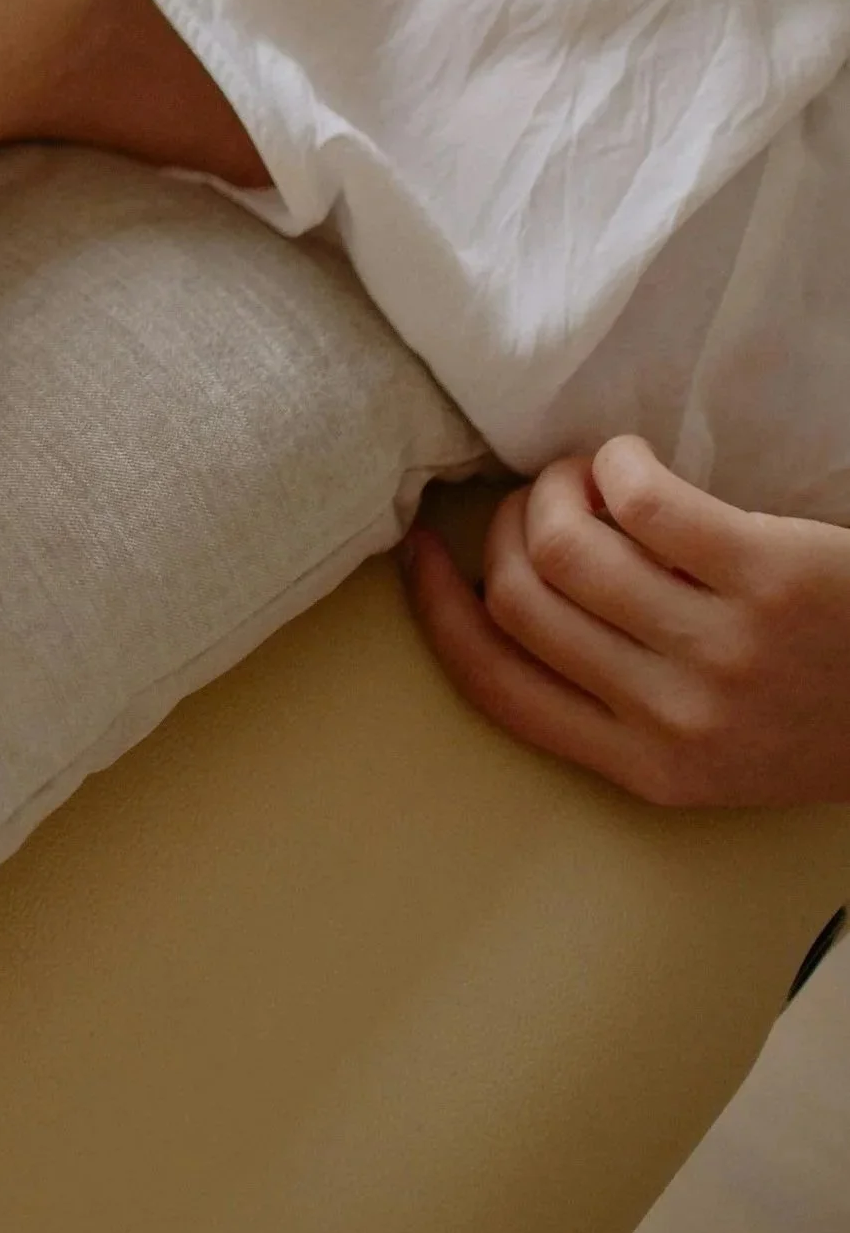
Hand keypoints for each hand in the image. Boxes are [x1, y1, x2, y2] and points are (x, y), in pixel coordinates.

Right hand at [401, 436, 849, 808]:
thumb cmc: (826, 714)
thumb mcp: (713, 753)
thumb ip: (622, 705)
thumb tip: (514, 600)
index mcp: (648, 769)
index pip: (497, 686)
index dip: (440, 610)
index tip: (423, 554)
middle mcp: (673, 717)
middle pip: (521, 600)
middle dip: (507, 530)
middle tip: (539, 500)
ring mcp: (720, 648)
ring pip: (567, 544)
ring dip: (558, 487)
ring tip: (588, 473)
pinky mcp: (767, 577)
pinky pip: (642, 498)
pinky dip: (618, 464)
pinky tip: (634, 462)